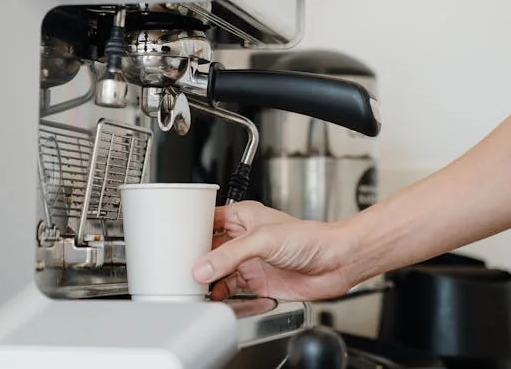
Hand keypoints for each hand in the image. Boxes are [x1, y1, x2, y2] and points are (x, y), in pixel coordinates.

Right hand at [191, 201, 356, 301]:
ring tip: (192, 283)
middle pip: (210, 247)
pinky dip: (219, 292)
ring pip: (218, 268)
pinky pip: (230, 287)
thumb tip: (203, 267)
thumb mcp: (263, 240)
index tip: (175, 239)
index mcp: (244, 216)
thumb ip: (230, 255)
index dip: (192, 228)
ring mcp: (250, 260)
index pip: (209, 219)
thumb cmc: (310, 239)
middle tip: (180, 265)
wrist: (335, 263)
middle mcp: (244, 238)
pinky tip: (213, 294)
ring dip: (206, 276)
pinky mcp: (257, 281)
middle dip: (195, 256)